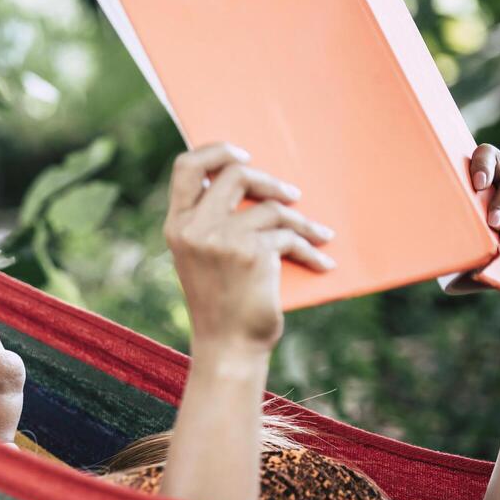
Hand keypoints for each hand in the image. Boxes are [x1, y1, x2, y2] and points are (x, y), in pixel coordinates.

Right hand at [163, 143, 334, 352]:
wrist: (228, 347)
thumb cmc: (220, 303)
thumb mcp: (201, 257)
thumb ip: (211, 222)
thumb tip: (250, 182)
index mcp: (177, 226)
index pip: (186, 166)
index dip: (216, 152)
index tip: (243, 155)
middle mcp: (195, 227)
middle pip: (236, 174)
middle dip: (269, 181)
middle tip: (290, 196)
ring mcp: (222, 238)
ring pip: (272, 207)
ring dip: (302, 221)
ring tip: (318, 233)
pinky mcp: (253, 251)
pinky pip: (289, 235)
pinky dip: (310, 249)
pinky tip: (322, 262)